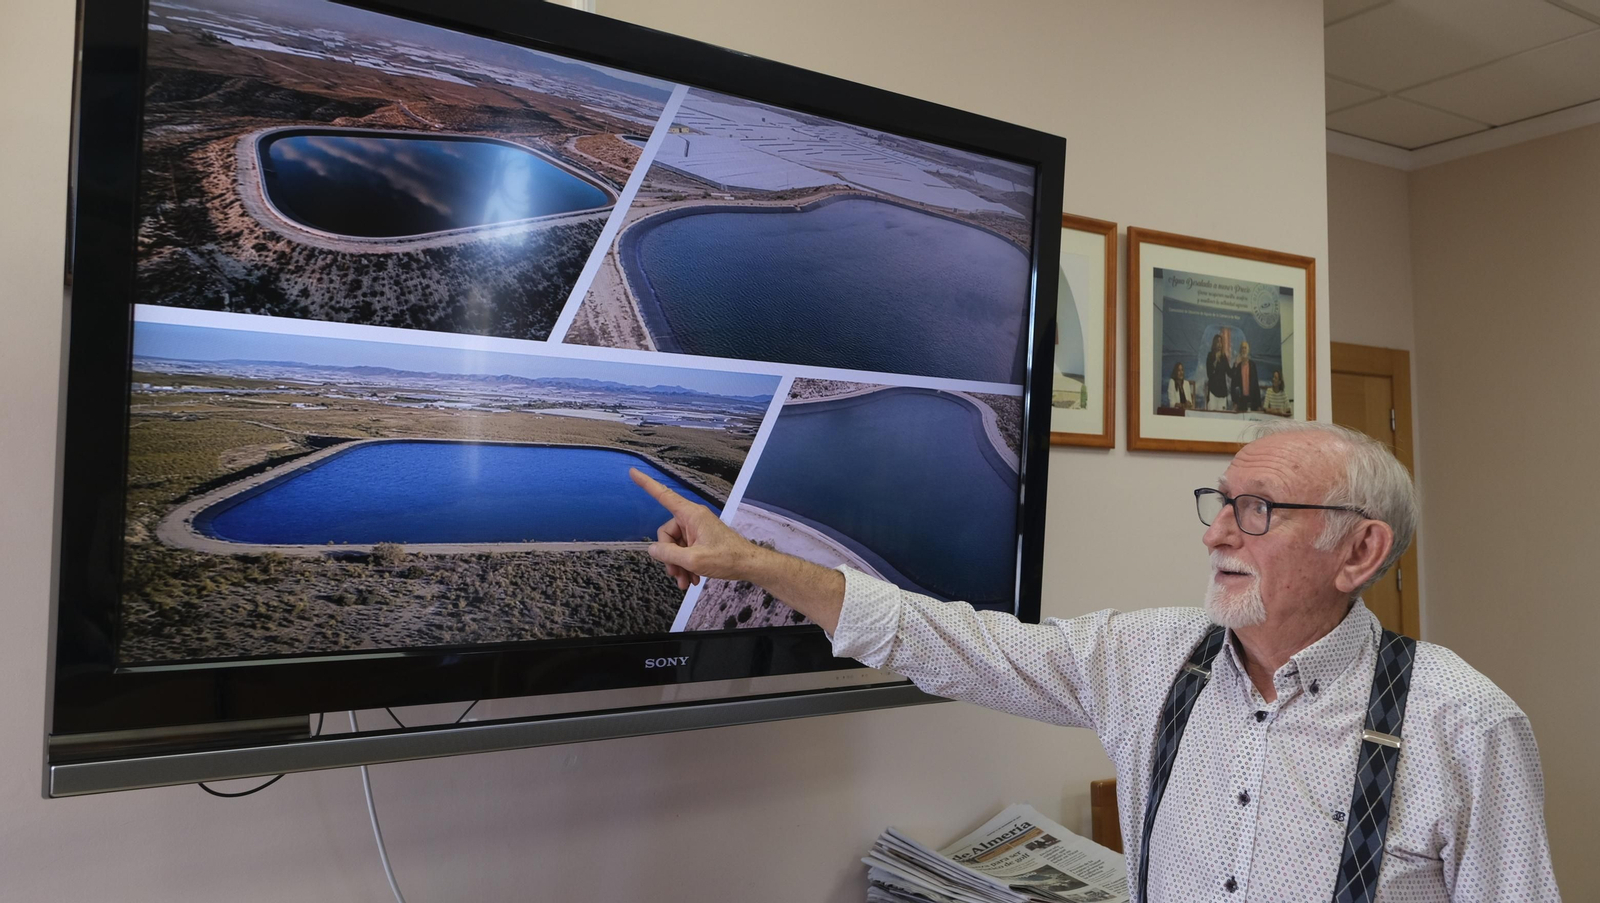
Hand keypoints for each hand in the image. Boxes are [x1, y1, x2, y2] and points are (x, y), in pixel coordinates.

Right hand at [629, 468, 758, 589]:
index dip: (647, 484)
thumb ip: (669, 554)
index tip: (633, 473)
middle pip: (666, 533)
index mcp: (691, 515)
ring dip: (678, 565)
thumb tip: (652, 549)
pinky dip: (686, 565)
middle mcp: (692, 519)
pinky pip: (684, 551)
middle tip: (677, 574)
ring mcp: (697, 530)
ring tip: (686, 581)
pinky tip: (692, 578)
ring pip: (675, 546)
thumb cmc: (728, 558)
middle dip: (669, 556)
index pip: (664, 495)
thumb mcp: (694, 559)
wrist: (748, 564)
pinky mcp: (700, 540)